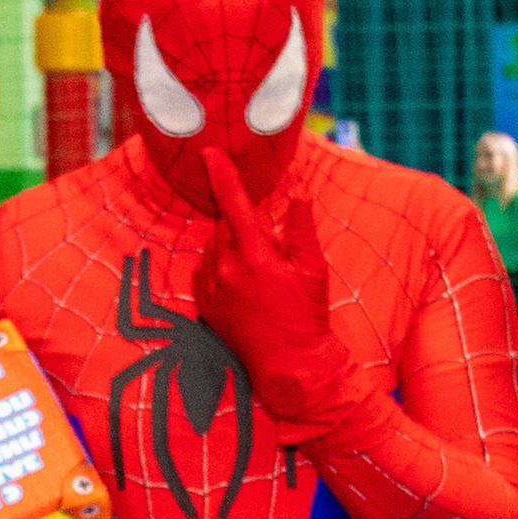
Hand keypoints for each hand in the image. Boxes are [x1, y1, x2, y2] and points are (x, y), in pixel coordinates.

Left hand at [193, 146, 382, 442]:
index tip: (209, 153)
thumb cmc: (306, 316)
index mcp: (255, 256)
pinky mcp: (203, 304)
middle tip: (272, 254)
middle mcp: (225, 269)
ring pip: (217, 248)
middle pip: (227, 225)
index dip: (222, 174)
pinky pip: (208, 270)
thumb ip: (301, 229)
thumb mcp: (314, 270)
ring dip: (235, 249)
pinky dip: (223, 268)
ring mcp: (210, 288)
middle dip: (245, 227)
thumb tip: (298, 194)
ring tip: (262, 279)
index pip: (234, 203)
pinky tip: (246, 291)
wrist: (289, 366)